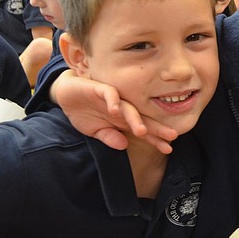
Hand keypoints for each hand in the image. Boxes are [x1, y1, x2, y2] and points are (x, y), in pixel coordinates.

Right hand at [52, 70, 176, 153]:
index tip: (168, 148)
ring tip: (141, 131)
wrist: (67, 94)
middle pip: (143, 119)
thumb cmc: (86, 112)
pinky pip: (109, 93)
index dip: (156, 139)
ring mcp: (113, 99)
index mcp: (124, 121)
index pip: (144, 131)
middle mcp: (123, 109)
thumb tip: (123, 146)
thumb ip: (109, 137)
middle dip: (156, 129)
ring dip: (135, 119)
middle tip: (171, 136)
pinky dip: (112, 100)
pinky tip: (115, 110)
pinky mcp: (100, 88)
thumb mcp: (95, 131)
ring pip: (128, 108)